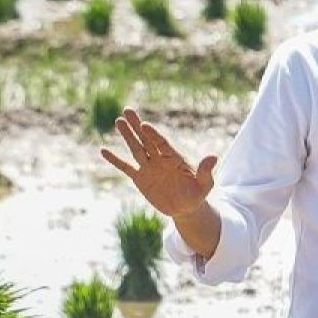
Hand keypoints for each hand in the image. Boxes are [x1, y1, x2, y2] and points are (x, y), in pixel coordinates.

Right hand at [100, 108, 217, 218]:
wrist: (186, 207)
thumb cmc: (197, 193)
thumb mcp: (205, 184)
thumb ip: (206, 171)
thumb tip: (214, 156)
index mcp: (175, 157)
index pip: (162, 143)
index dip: (153, 134)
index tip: (144, 125)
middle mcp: (160, 158)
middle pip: (146, 139)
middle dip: (137, 126)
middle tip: (127, 110)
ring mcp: (148, 167)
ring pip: (136, 148)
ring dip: (127, 136)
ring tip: (118, 121)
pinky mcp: (140, 178)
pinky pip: (126, 167)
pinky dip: (115, 160)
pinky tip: (103, 150)